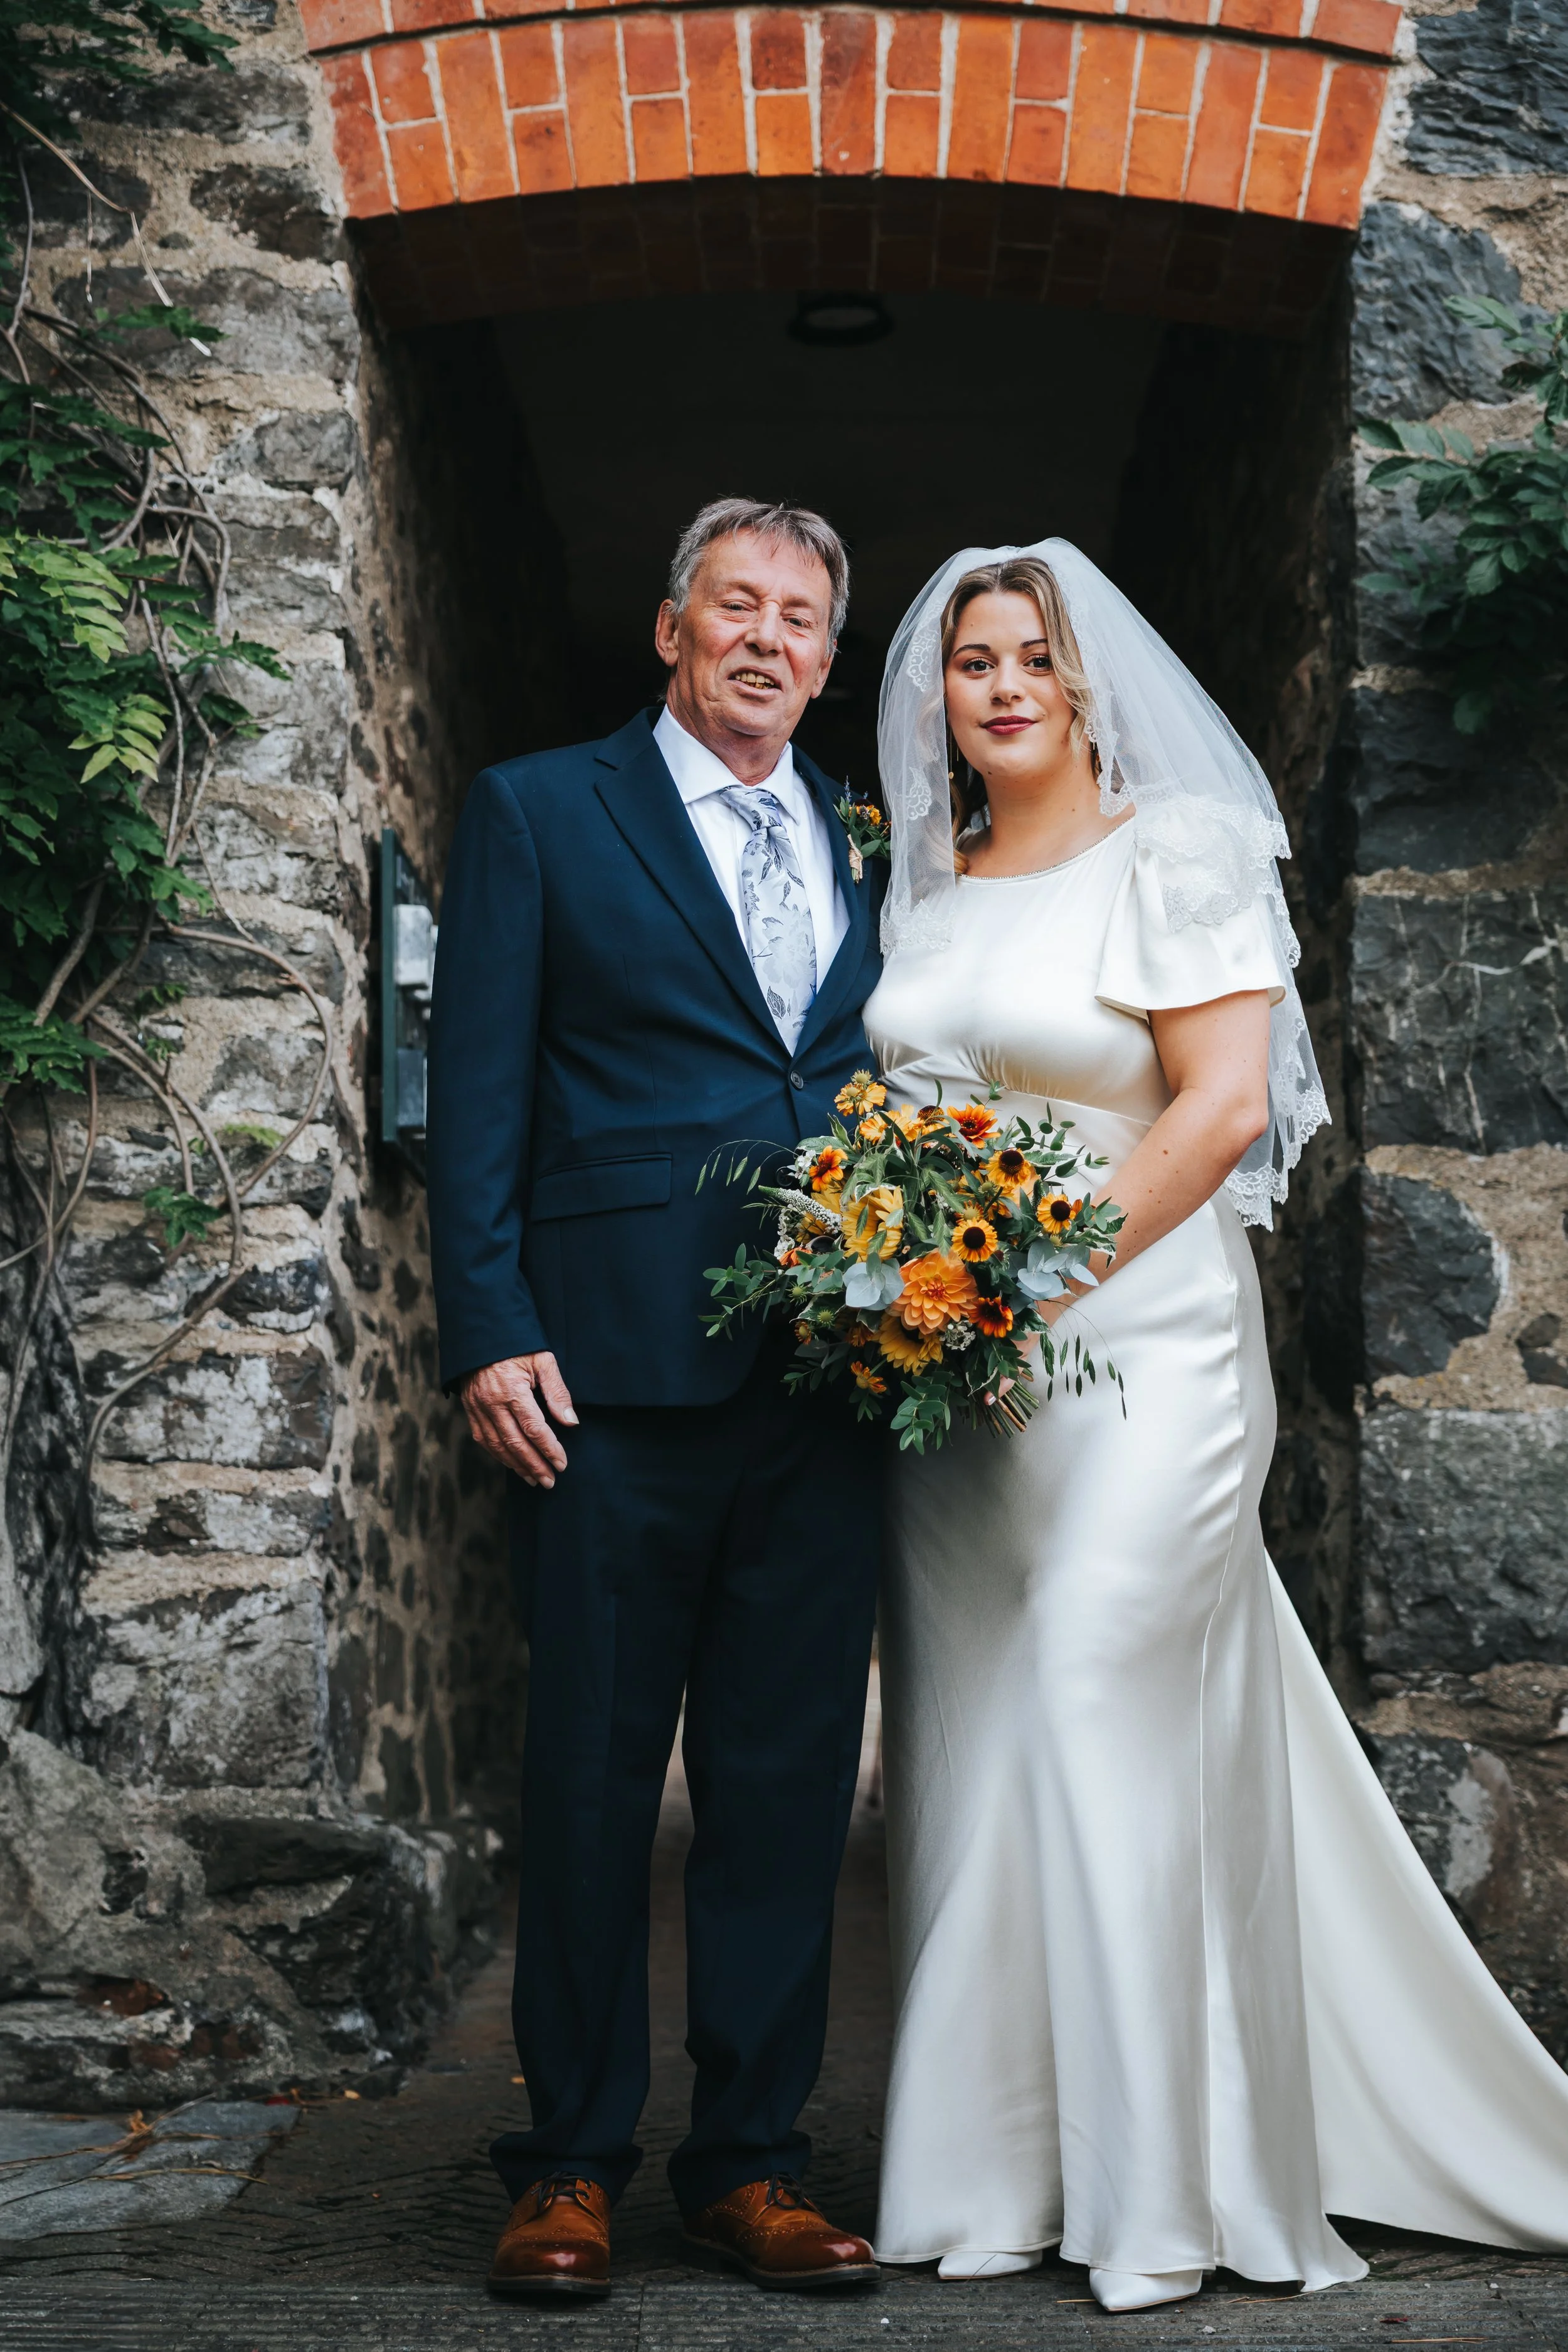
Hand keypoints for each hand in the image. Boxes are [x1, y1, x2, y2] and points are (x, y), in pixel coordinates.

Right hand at [461, 1352, 577, 1488]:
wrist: (481, 1333)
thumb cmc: (516, 1345)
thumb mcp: (543, 1360)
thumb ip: (557, 1392)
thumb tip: (571, 1422)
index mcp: (512, 1390)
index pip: (534, 1428)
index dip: (549, 1449)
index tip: (562, 1463)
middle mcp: (491, 1403)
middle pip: (515, 1443)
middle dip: (534, 1465)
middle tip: (550, 1481)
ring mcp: (477, 1408)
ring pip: (497, 1446)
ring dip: (517, 1466)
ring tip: (534, 1479)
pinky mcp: (469, 1409)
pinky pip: (483, 1439)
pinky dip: (498, 1455)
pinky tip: (512, 1464)